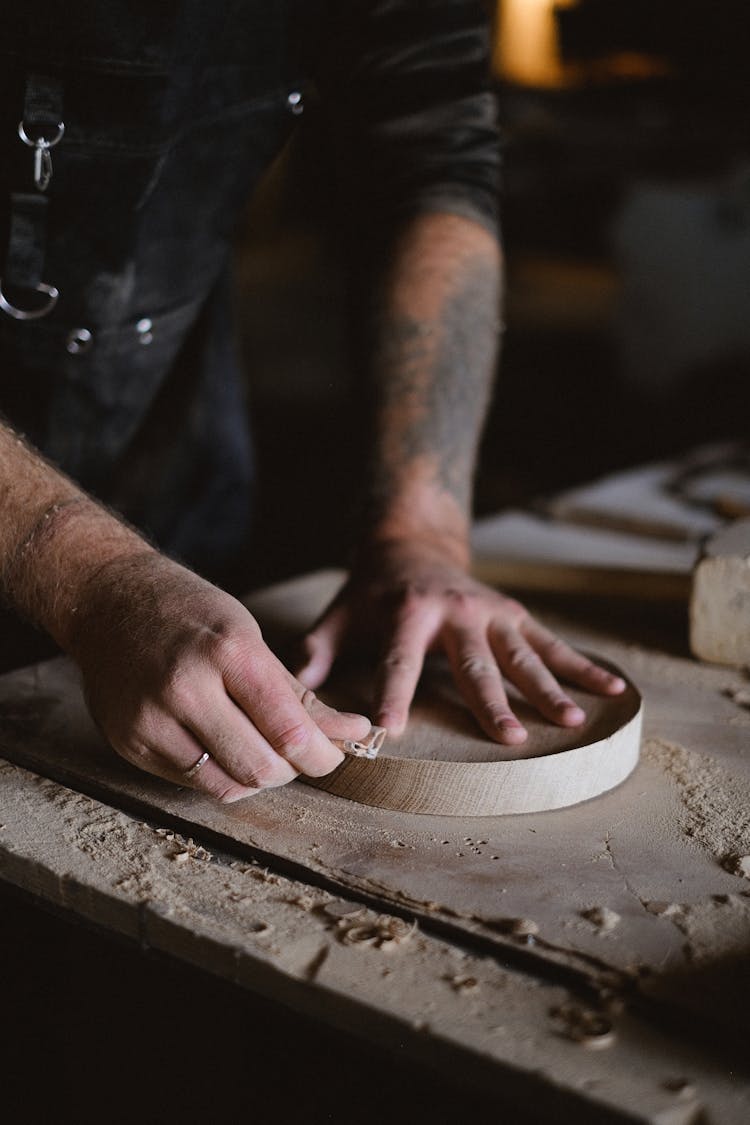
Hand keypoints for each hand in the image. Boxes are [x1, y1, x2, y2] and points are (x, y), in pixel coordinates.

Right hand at [67, 552, 371, 800]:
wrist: (107, 601)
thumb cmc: (188, 613)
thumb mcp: (249, 636)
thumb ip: (296, 695)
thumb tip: (351, 733)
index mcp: (228, 652)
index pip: (289, 731)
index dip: (324, 755)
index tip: (336, 753)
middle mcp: (186, 688)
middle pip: (261, 768)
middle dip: (294, 769)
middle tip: (301, 753)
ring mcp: (152, 720)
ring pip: (228, 786)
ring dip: (259, 777)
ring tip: (263, 749)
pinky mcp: (129, 744)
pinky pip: (192, 783)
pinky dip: (221, 775)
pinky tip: (224, 748)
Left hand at [297, 538, 624, 744]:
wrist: (411, 545)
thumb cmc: (370, 594)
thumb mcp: (338, 614)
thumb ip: (316, 650)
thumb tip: (297, 688)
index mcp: (407, 614)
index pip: (398, 661)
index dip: (393, 695)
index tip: (391, 730)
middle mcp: (455, 611)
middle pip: (475, 664)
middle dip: (491, 702)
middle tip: (508, 739)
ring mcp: (492, 613)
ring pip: (523, 656)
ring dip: (548, 689)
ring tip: (572, 721)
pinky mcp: (515, 616)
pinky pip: (553, 644)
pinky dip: (583, 667)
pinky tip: (613, 690)